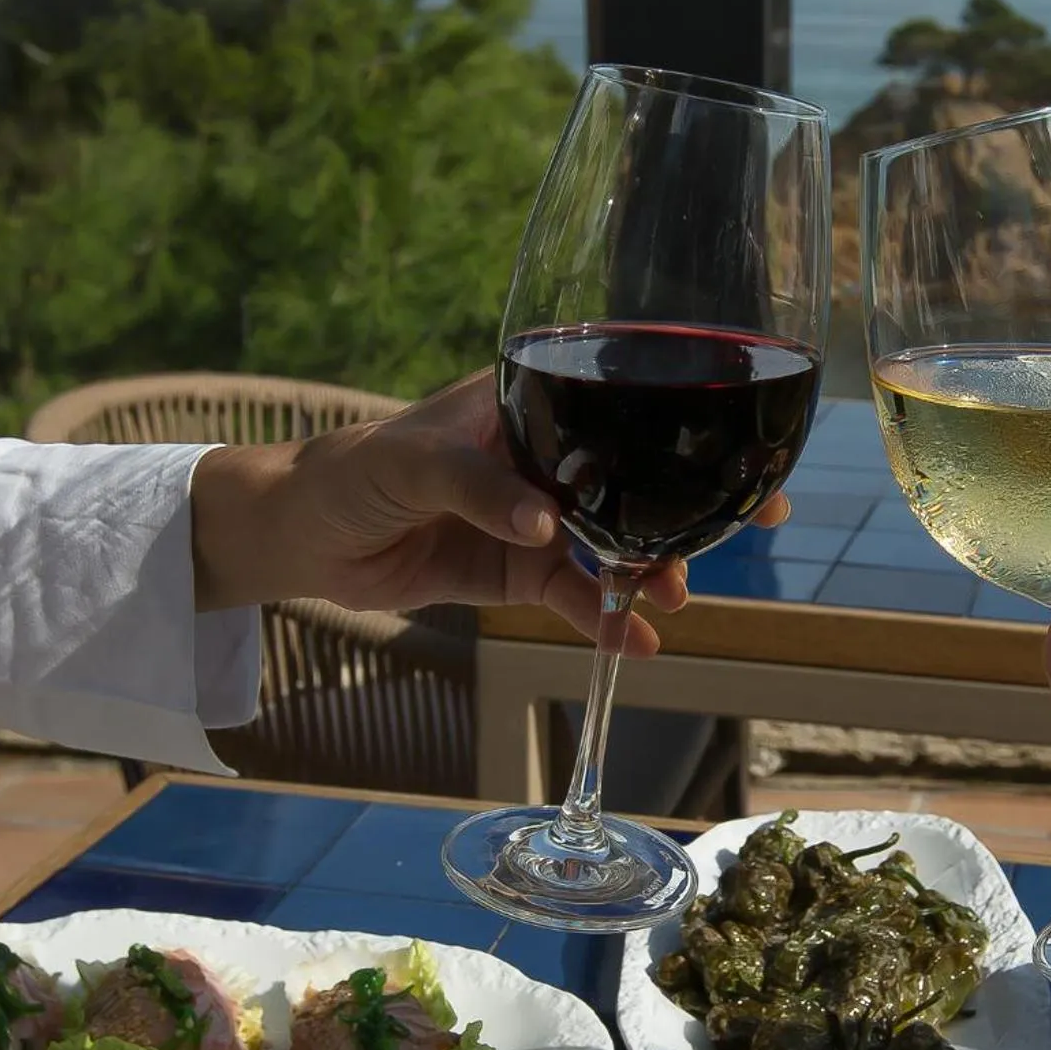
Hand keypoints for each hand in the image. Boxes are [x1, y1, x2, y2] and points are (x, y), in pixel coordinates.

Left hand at [191, 370, 791, 655]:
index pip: (616, 407)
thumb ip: (478, 488)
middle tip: (750, 526)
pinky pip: (574, 595)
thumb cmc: (349, 471)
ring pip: (613, 542)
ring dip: (648, 571)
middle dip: (687, 505)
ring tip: (673, 598)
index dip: (678, 427)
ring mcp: (535, 516)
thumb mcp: (410, 464)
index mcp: (526, 404)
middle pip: (633, 477)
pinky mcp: (517, 572)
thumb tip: (545, 526)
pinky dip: (605, 620)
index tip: (736, 450)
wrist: (300, 538)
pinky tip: (636, 645)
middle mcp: (543, 457)